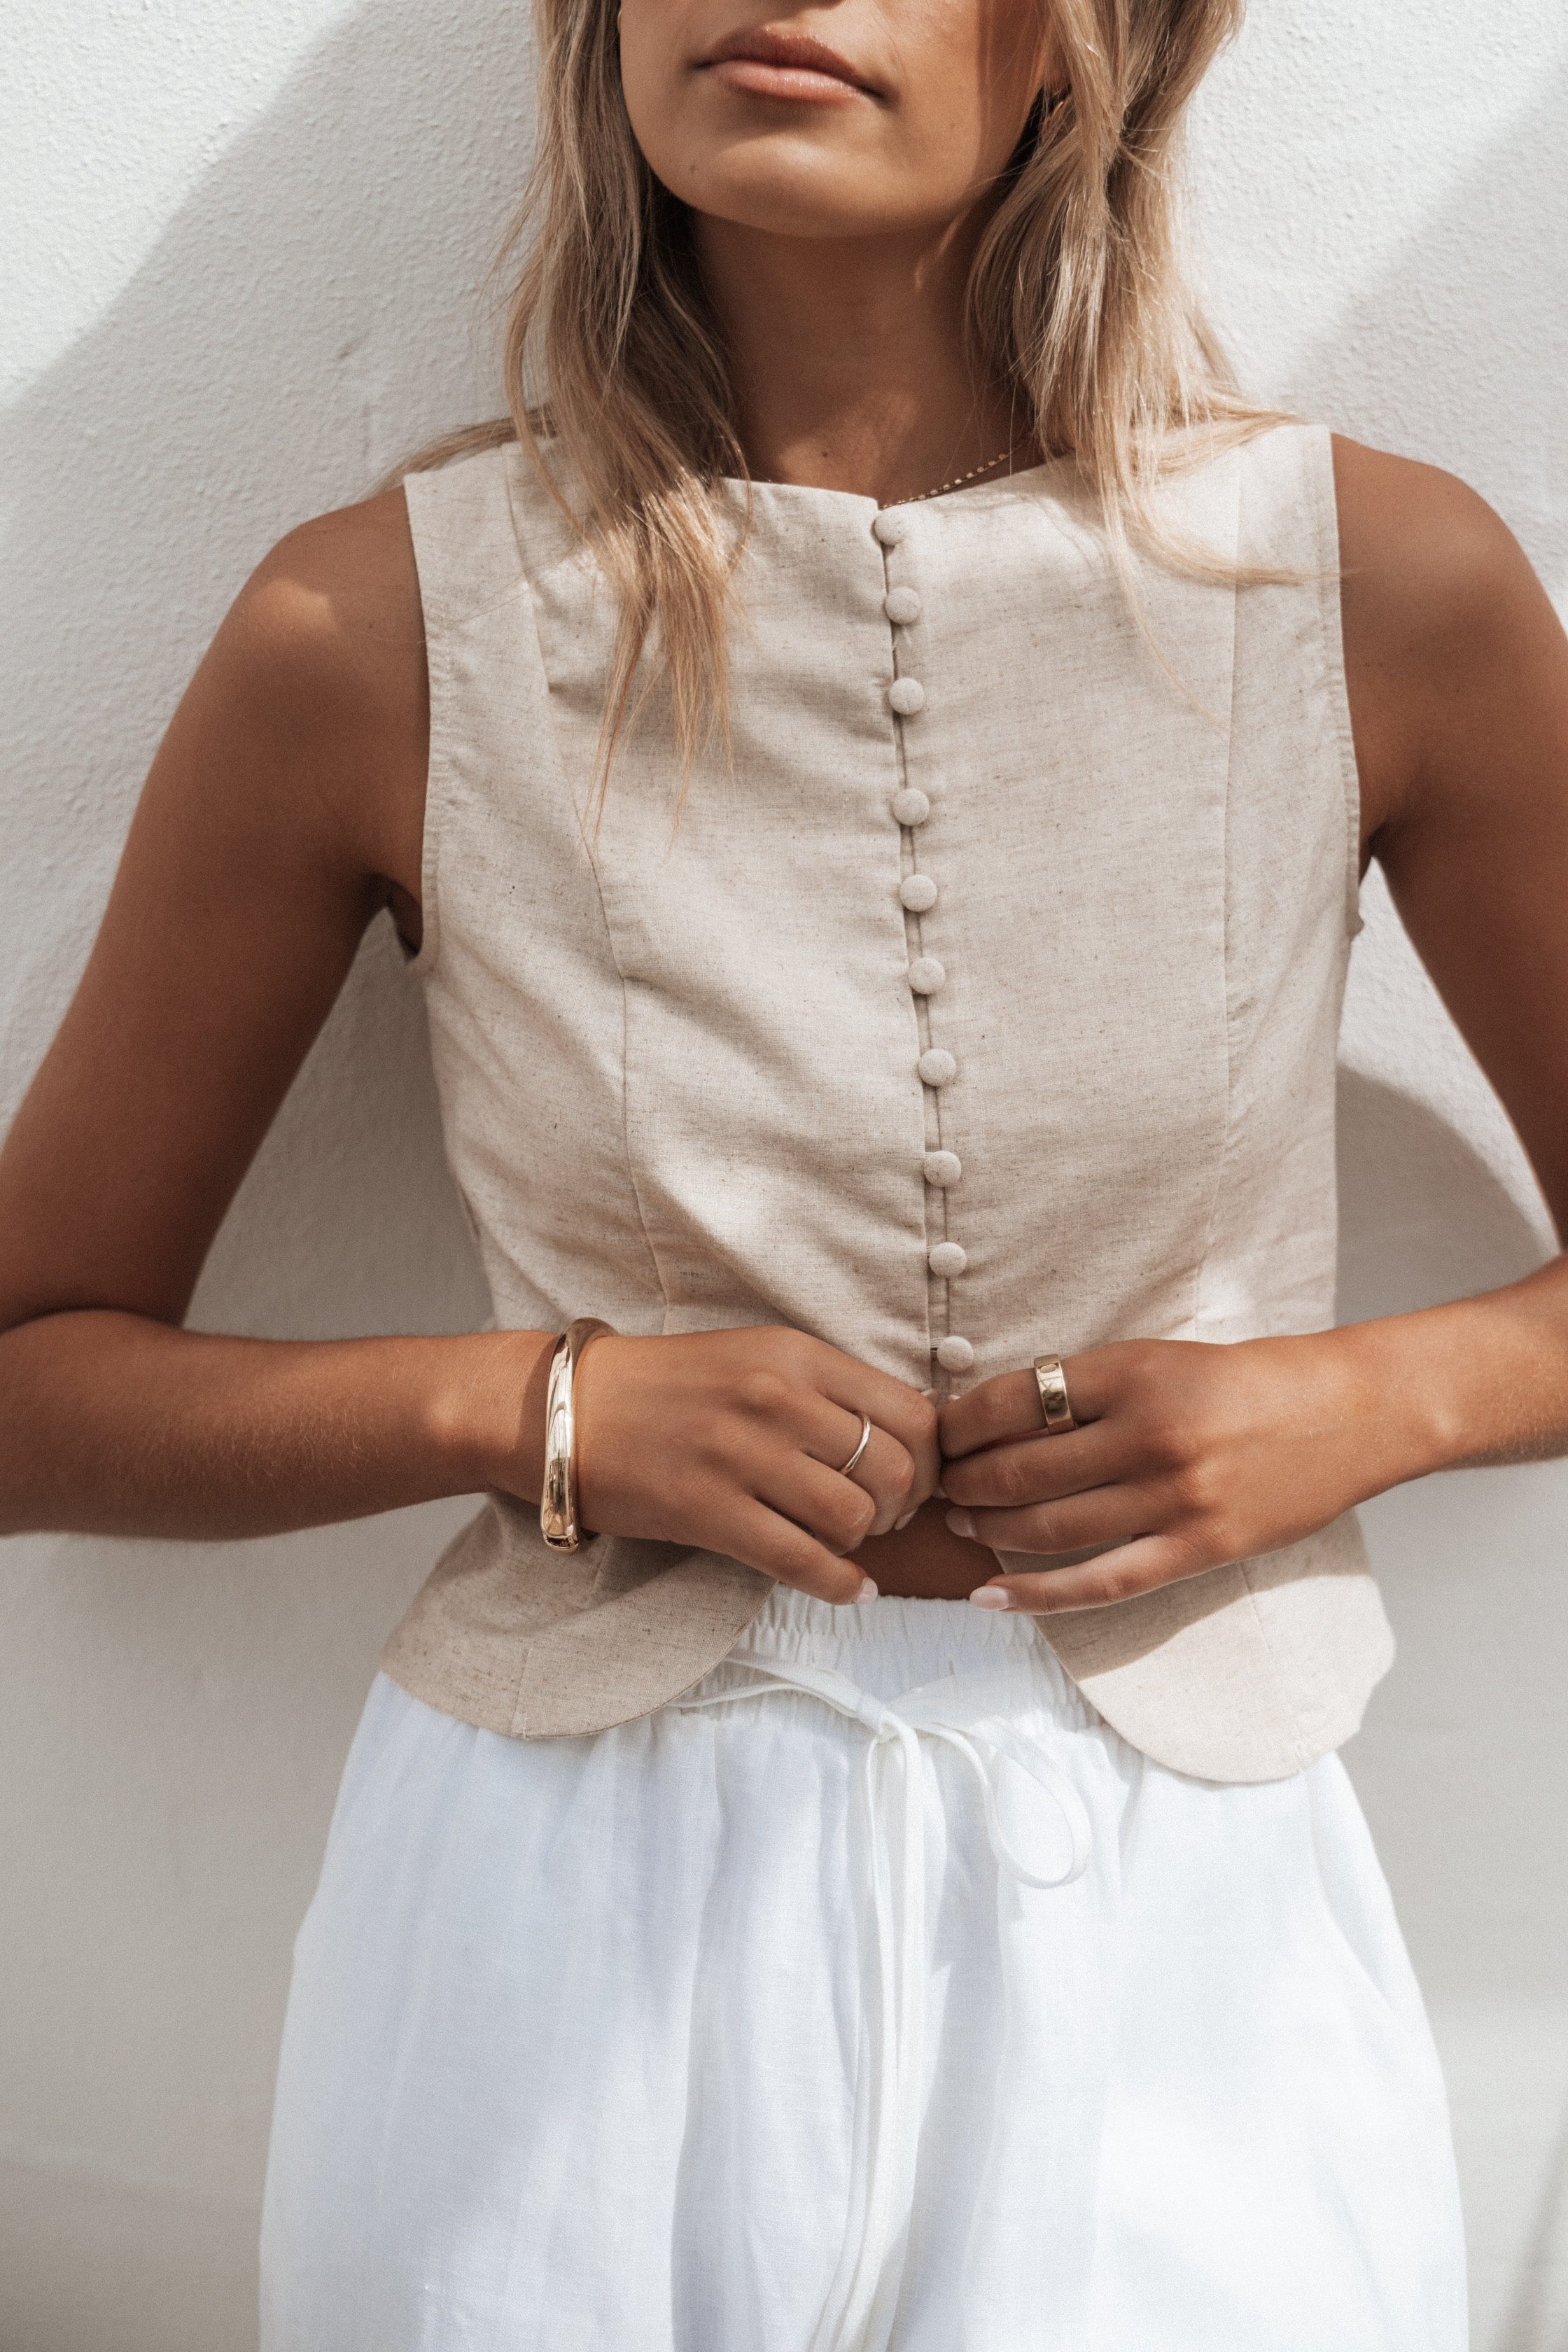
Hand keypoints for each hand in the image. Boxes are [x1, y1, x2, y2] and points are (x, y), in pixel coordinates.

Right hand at [568, 1327, 941, 1603]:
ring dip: (863, 1542)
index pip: (911, 1411)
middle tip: (884, 1519)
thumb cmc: (670, 1387)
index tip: (916, 1479)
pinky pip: (803, 1561)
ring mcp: (741, 1455)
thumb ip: (828, 1389)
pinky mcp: (708, 1510)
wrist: (569, 1410)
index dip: (931, 1459)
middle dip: (904, 1507)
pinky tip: (853, 1589)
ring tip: (847, 1543)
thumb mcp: (757, 1358)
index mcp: (796, 1355)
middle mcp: (776, 1398)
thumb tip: (909, 1439)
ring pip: (854, 1517)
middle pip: (895, 1469)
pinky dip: (842, 1585)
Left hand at [938, 1333, 1411, 1612]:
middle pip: (1020, 1467)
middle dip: (963, 1479)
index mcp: (1134, 1373)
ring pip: (1048, 1525)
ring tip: (957, 1524)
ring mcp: (1174, 1498)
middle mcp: (1149, 1435)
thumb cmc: (1248, 1380)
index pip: (1016, 1399)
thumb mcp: (1162, 1359)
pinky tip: (989, 1596)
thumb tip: (999, 1418)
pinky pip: (1099, 1583)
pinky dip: (1036, 1594)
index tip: (940, 1431)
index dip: (962, 1421)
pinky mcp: (1199, 1548)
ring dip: (988, 1526)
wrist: (1351, 1412)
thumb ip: (1090, 1389)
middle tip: (936, 1483)